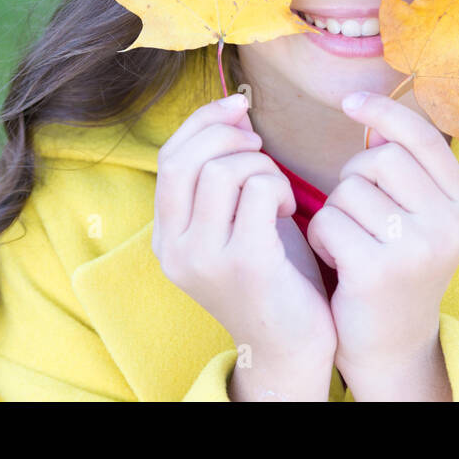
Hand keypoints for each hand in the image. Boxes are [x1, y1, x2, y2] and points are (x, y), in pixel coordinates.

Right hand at [153, 93, 336, 382]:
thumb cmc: (272, 278)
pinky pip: (260, 191)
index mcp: (166, 237)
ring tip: (279, 190)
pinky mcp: (247, 263)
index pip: (169, 157)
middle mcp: (175, 249)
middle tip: (262, 148)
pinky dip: (281, 187)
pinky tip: (291, 210)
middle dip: (230, 136)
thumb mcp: (233, 224)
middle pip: (187, 158)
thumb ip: (223, 176)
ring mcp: (207, 258)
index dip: (203, 122)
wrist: (291, 348)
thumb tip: (234, 113)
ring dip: (261, 165)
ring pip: (224, 170)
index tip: (238, 109)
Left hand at [305, 91, 458, 380]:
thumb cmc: (398, 270)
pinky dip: (321, 237)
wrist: (393, 346)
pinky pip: (329, 221)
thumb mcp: (419, 220)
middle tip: (359, 215)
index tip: (351, 101)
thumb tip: (377, 125)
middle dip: (354, 178)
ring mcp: (415, 249)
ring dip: (336, 212)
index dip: (385, 112)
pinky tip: (337, 260)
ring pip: (348, 190)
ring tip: (351, 243)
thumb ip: (406, 173)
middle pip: (379, 159)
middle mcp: (447, 225)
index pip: (423, 138)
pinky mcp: (376, 270)